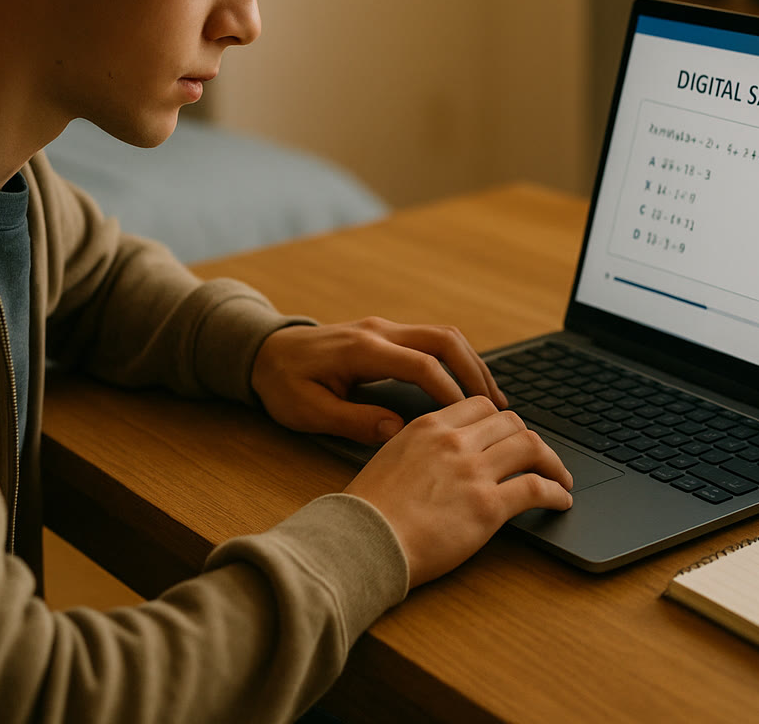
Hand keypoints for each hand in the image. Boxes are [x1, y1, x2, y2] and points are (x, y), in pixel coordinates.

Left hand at [250, 317, 504, 444]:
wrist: (263, 352)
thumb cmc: (283, 384)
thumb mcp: (308, 411)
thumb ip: (353, 420)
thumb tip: (397, 430)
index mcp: (362, 350)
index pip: (421, 364)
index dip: (449, 391)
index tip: (469, 419)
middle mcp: (378, 331)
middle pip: (443, 339)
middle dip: (474, 371)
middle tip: (496, 407)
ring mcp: (383, 328)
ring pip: (442, 335)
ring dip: (469, 363)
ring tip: (490, 398)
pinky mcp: (385, 334)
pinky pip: (430, 340)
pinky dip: (454, 359)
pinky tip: (465, 385)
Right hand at [344, 396, 573, 585]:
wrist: (362, 543)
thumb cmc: (367, 512)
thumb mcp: (389, 459)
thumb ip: (419, 448)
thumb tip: (438, 458)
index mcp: (429, 427)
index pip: (480, 405)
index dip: (500, 420)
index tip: (508, 434)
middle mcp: (455, 442)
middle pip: (510, 423)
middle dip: (528, 438)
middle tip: (537, 457)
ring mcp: (473, 472)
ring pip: (530, 447)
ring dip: (552, 462)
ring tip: (559, 477)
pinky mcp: (488, 506)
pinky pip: (535, 488)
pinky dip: (555, 492)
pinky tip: (560, 500)